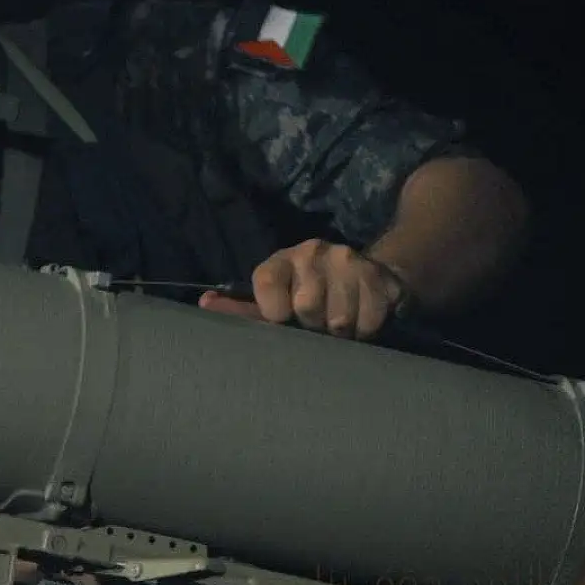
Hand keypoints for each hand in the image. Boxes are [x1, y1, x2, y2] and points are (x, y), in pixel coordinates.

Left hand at [197, 239, 407, 339]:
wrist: (370, 274)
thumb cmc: (310, 294)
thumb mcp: (274, 298)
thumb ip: (241, 308)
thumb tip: (205, 303)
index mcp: (282, 259)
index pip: (266, 283)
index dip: (274, 312)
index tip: (283, 319)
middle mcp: (313, 252)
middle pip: (307, 307)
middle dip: (312, 325)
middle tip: (317, 322)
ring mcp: (349, 260)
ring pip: (340, 320)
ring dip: (340, 332)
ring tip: (337, 323)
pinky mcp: (379, 276)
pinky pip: (369, 321)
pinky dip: (366, 330)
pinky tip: (361, 319)